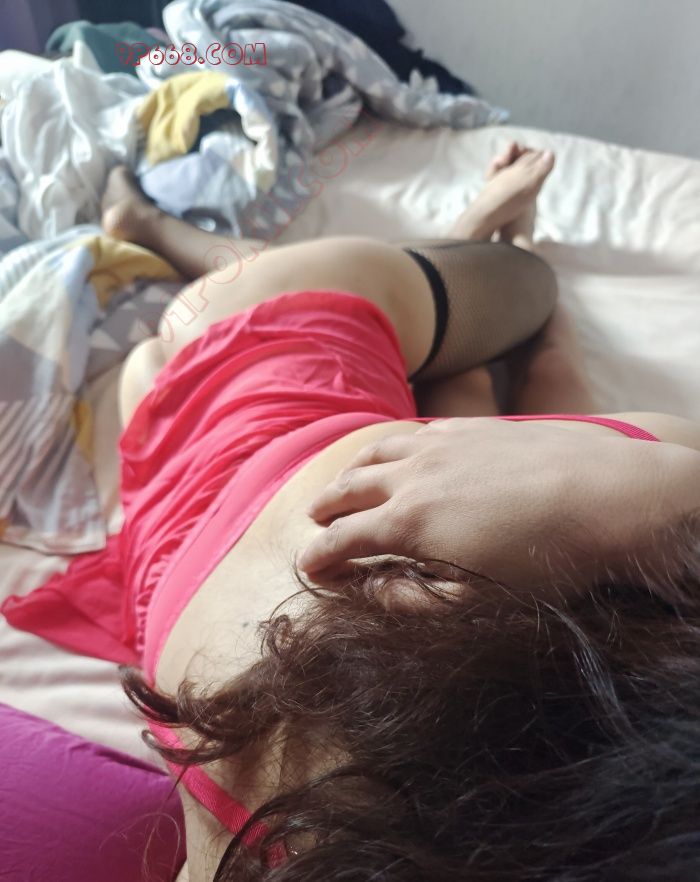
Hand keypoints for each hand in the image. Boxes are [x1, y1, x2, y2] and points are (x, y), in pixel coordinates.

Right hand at [299, 417, 678, 593]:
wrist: (604, 496)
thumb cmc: (542, 558)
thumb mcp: (472, 599)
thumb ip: (409, 599)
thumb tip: (368, 585)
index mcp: (407, 524)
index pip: (340, 541)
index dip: (317, 558)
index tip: (309, 568)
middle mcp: (411, 477)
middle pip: (347, 490)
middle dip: (324, 511)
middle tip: (314, 525)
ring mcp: (438, 445)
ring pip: (374, 454)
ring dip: (350, 473)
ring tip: (344, 485)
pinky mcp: (467, 427)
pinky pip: (411, 432)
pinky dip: (389, 447)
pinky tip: (397, 454)